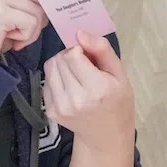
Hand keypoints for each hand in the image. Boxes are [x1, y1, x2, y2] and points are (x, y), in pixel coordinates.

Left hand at [43, 31, 134, 151]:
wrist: (107, 134)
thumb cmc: (118, 101)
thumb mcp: (120, 74)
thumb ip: (102, 50)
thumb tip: (79, 32)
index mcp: (97, 89)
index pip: (72, 55)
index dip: (79, 49)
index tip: (90, 56)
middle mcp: (75, 99)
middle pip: (59, 60)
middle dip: (70, 56)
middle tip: (84, 65)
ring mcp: (60, 107)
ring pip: (50, 68)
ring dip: (61, 65)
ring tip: (77, 74)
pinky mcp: (50, 111)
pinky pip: (46, 81)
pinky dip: (57, 78)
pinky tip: (70, 86)